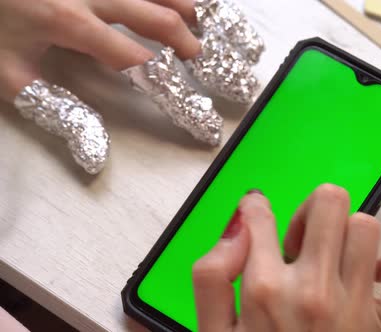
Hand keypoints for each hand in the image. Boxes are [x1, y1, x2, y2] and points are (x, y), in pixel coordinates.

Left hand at [0, 0, 199, 100]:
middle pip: (158, 16)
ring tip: (203, 23)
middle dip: (186, 41)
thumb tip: (94, 148)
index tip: (190, 104)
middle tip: (201, 60)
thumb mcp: (8, 74)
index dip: (169, 85)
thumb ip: (53, 108)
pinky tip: (178, 2)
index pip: (137, 61)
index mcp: (72, 24)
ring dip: (185, 5)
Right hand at [192, 184, 380, 331]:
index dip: (253, 207)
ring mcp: (355, 306)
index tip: (256, 213)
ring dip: (349, 235)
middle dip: (311, 212)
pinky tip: (371, 279)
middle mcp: (314, 290)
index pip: (259, 214)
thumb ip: (211, 277)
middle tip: (301, 242)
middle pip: (329, 201)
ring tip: (333, 260)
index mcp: (264, 291)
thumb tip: (237, 229)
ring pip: (367, 227)